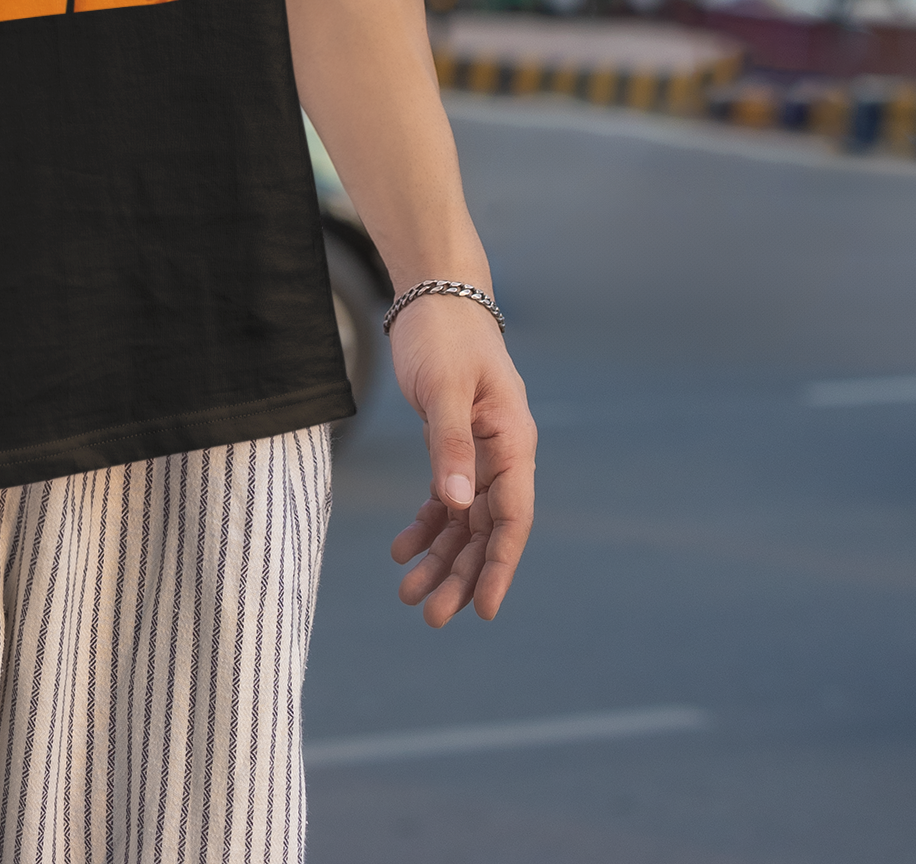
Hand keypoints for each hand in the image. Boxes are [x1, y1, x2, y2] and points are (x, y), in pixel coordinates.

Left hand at [385, 296, 535, 625]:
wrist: (433, 297)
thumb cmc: (444, 337)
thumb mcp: (444, 388)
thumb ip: (450, 445)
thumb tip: (456, 506)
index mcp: (513, 442)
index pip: (513, 517)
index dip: (501, 566)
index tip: (487, 610)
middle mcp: (502, 456)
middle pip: (486, 531)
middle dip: (462, 576)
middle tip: (430, 616)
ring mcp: (478, 455)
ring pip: (464, 523)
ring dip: (441, 560)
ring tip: (409, 594)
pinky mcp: (453, 449)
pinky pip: (444, 502)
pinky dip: (426, 527)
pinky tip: (402, 550)